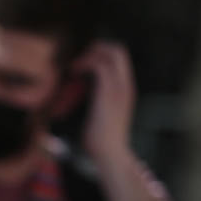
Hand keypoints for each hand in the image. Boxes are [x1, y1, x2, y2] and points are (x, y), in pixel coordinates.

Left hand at [72, 40, 136, 165]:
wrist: (109, 153)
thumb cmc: (100, 139)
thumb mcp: (100, 115)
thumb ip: (96, 102)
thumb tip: (82, 97)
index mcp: (125, 89)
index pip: (120, 59)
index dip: (101, 54)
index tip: (82, 64)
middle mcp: (126, 85)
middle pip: (119, 50)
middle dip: (96, 48)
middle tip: (78, 61)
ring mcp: (120, 88)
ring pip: (112, 53)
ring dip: (89, 54)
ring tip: (74, 67)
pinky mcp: (109, 93)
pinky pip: (100, 65)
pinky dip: (85, 63)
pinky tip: (74, 72)